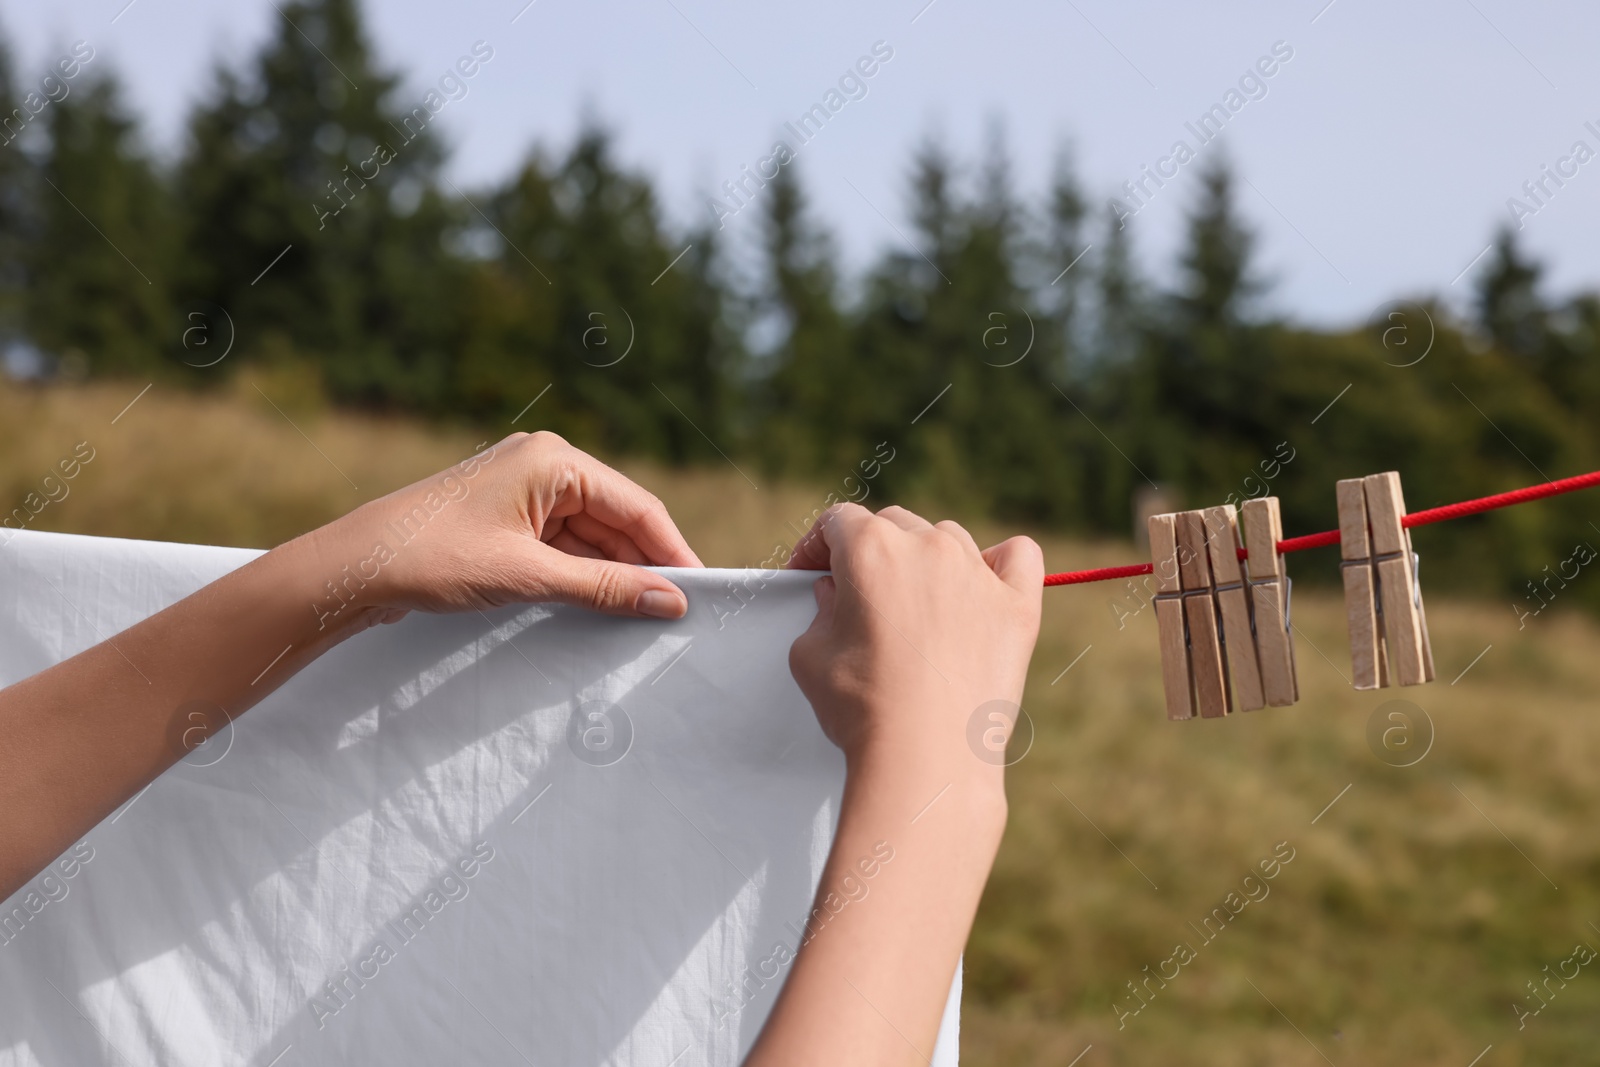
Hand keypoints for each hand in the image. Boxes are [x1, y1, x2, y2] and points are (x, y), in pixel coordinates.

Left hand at [302, 431, 701, 631]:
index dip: (672, 551)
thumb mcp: (527, 576)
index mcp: (554, 459)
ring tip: (640, 617)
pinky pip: (562, 544)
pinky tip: (598, 606)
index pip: (636, 506)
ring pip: (590, 535)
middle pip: (616, 519)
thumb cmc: (433, 558)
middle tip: (675, 615)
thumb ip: (603, 588)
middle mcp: (543, 464)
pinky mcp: (505, 518)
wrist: (351, 568)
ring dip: (612, 574)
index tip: (701, 593)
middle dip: (644, 565)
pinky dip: (581, 574)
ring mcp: (523, 490)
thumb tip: (670, 601)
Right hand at [786, 503, 1042, 786]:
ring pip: (948, 539)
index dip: (818, 546)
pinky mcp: (1017, 606)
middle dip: (871, 553)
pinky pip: (1019, 556)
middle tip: (860, 598)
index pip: (838, 521)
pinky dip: (1001, 563)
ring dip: (927, 560)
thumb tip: (835, 595)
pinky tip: (984, 585)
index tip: (813, 574)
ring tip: (916, 606)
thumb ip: (819, 612)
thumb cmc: (863, 709)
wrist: (926, 757)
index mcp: (870, 549)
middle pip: (894, 525)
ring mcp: (978, 573)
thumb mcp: (809, 656)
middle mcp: (928, 547)